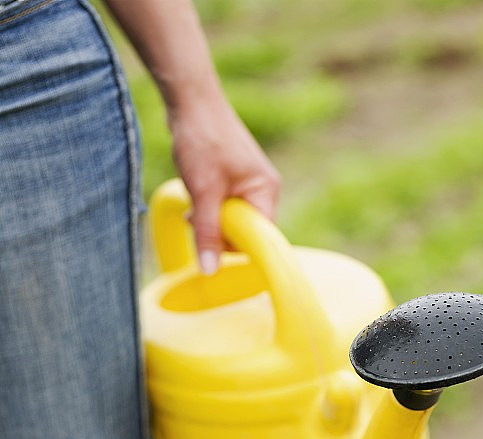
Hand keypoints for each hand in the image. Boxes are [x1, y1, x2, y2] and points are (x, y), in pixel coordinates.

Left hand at [168, 94, 280, 274]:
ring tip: (193, 207)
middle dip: (221, 233)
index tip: (215, 252)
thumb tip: (210, 270)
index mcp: (266, 191)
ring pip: (233, 220)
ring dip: (211, 221)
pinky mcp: (234, 179)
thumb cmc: (202, 139)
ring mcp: (249, 183)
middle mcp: (264, 189)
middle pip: (247, 231)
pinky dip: (209, 208)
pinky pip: (225, 207)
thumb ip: (208, 232)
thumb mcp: (203, 192)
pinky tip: (194, 199)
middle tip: (197, 220)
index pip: (262, 237)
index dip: (239, 247)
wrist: (190, 99)